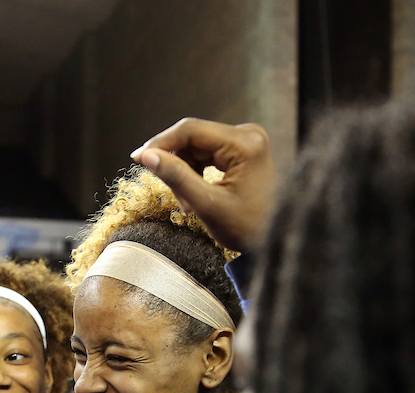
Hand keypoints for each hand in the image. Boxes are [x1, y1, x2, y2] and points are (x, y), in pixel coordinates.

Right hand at [131, 118, 276, 252]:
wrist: (276, 240)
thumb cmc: (248, 228)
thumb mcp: (207, 205)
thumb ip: (176, 177)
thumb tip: (146, 156)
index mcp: (244, 143)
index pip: (191, 130)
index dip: (161, 142)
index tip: (138, 158)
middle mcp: (248, 134)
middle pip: (193, 137)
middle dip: (176, 164)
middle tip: (173, 196)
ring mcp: (247, 141)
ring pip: (197, 147)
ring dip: (184, 172)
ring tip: (187, 204)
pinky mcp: (243, 150)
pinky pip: (207, 153)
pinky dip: (195, 173)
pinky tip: (195, 196)